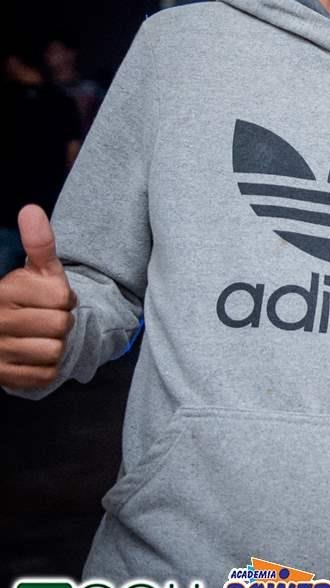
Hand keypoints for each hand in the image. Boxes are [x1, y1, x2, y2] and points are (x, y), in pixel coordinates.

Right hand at [0, 206, 76, 390]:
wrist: (6, 331)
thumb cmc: (28, 296)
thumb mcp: (37, 269)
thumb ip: (39, 243)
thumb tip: (31, 209)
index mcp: (3, 293)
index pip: (61, 299)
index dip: (64, 298)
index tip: (51, 299)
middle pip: (60, 326)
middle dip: (62, 321)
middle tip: (46, 318)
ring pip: (55, 350)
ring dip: (57, 344)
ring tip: (41, 336)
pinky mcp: (6, 377)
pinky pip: (48, 373)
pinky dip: (49, 366)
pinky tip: (36, 354)